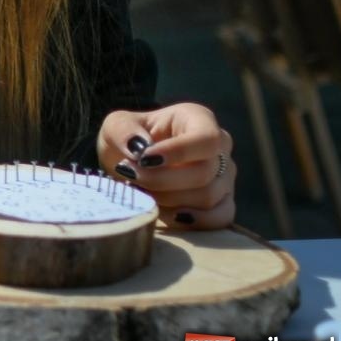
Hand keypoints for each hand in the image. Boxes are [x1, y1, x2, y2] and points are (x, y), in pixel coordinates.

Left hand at [98, 102, 235, 228]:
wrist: (132, 165)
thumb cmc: (128, 139)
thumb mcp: (116, 126)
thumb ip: (123, 131)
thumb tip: (139, 148)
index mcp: (199, 119)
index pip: (205, 139)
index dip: (177, 153)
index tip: (143, 159)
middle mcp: (220, 147)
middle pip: (204, 172)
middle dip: (161, 180)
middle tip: (131, 177)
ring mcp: (225, 177)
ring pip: (208, 197)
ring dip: (169, 200)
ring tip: (142, 191)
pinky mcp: (223, 203)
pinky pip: (221, 218)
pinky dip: (192, 220)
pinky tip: (166, 213)